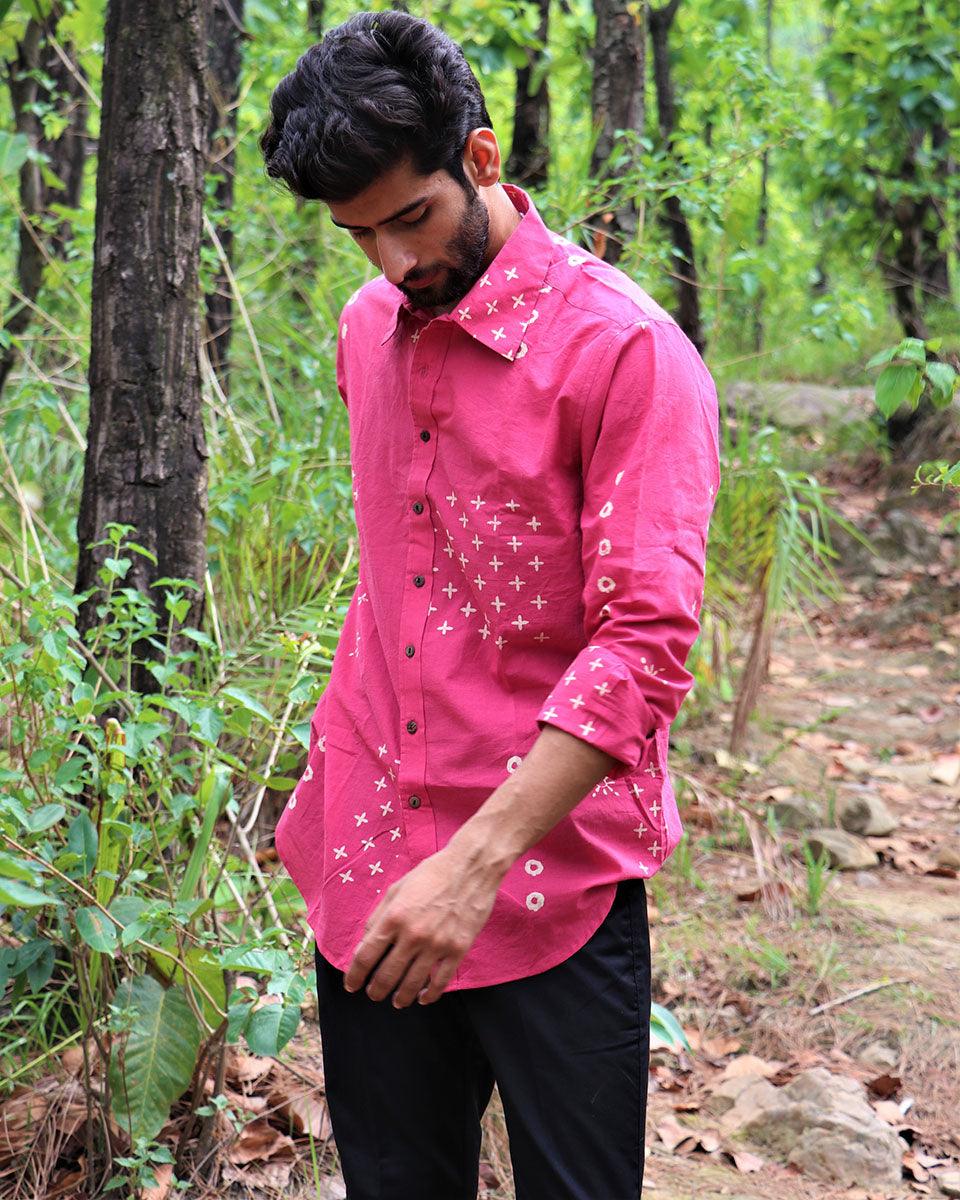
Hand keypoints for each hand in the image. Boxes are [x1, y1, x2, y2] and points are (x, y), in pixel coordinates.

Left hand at [343, 842, 503, 1006]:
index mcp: (394, 917)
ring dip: (400, 997)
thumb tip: (365, 943)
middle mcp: (413, 934)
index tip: (351, 985)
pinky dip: (430, 995)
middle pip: (387, 975)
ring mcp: (437, 944)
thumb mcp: (397, 889)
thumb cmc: (431, 874)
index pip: (366, 956)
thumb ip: (379, 917)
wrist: (470, 867)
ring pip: (412, 984)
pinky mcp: (458, 949)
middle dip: (376, 990)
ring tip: (396, 1001)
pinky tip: (423, 998)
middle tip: (373, 995)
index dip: (355, 975)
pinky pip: (441, 981)